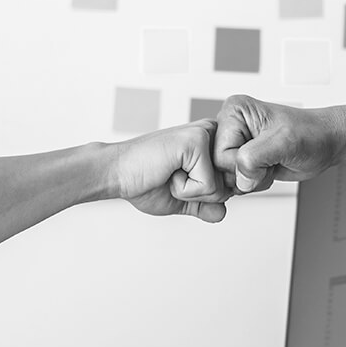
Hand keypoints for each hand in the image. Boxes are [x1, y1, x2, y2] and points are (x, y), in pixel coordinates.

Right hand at [112, 120, 230, 222]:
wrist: (116, 174)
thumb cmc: (143, 181)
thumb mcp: (181, 199)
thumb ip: (204, 205)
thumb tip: (223, 213)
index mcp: (209, 143)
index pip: (229, 185)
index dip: (203, 195)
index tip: (176, 179)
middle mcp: (211, 133)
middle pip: (228, 187)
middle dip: (198, 195)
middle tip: (171, 177)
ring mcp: (205, 134)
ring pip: (220, 188)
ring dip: (190, 193)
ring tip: (169, 173)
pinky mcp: (197, 141)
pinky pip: (207, 186)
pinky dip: (184, 190)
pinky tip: (167, 171)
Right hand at [214, 95, 345, 193]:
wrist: (324, 142)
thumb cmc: (311, 134)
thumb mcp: (284, 142)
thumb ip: (254, 158)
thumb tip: (239, 178)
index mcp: (234, 112)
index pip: (218, 154)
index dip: (242, 165)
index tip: (265, 158)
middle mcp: (231, 126)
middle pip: (218, 168)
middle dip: (246, 174)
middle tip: (268, 162)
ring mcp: (236, 143)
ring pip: (226, 178)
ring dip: (251, 180)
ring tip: (269, 165)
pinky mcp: (242, 158)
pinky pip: (235, 182)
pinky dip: (253, 183)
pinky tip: (267, 171)